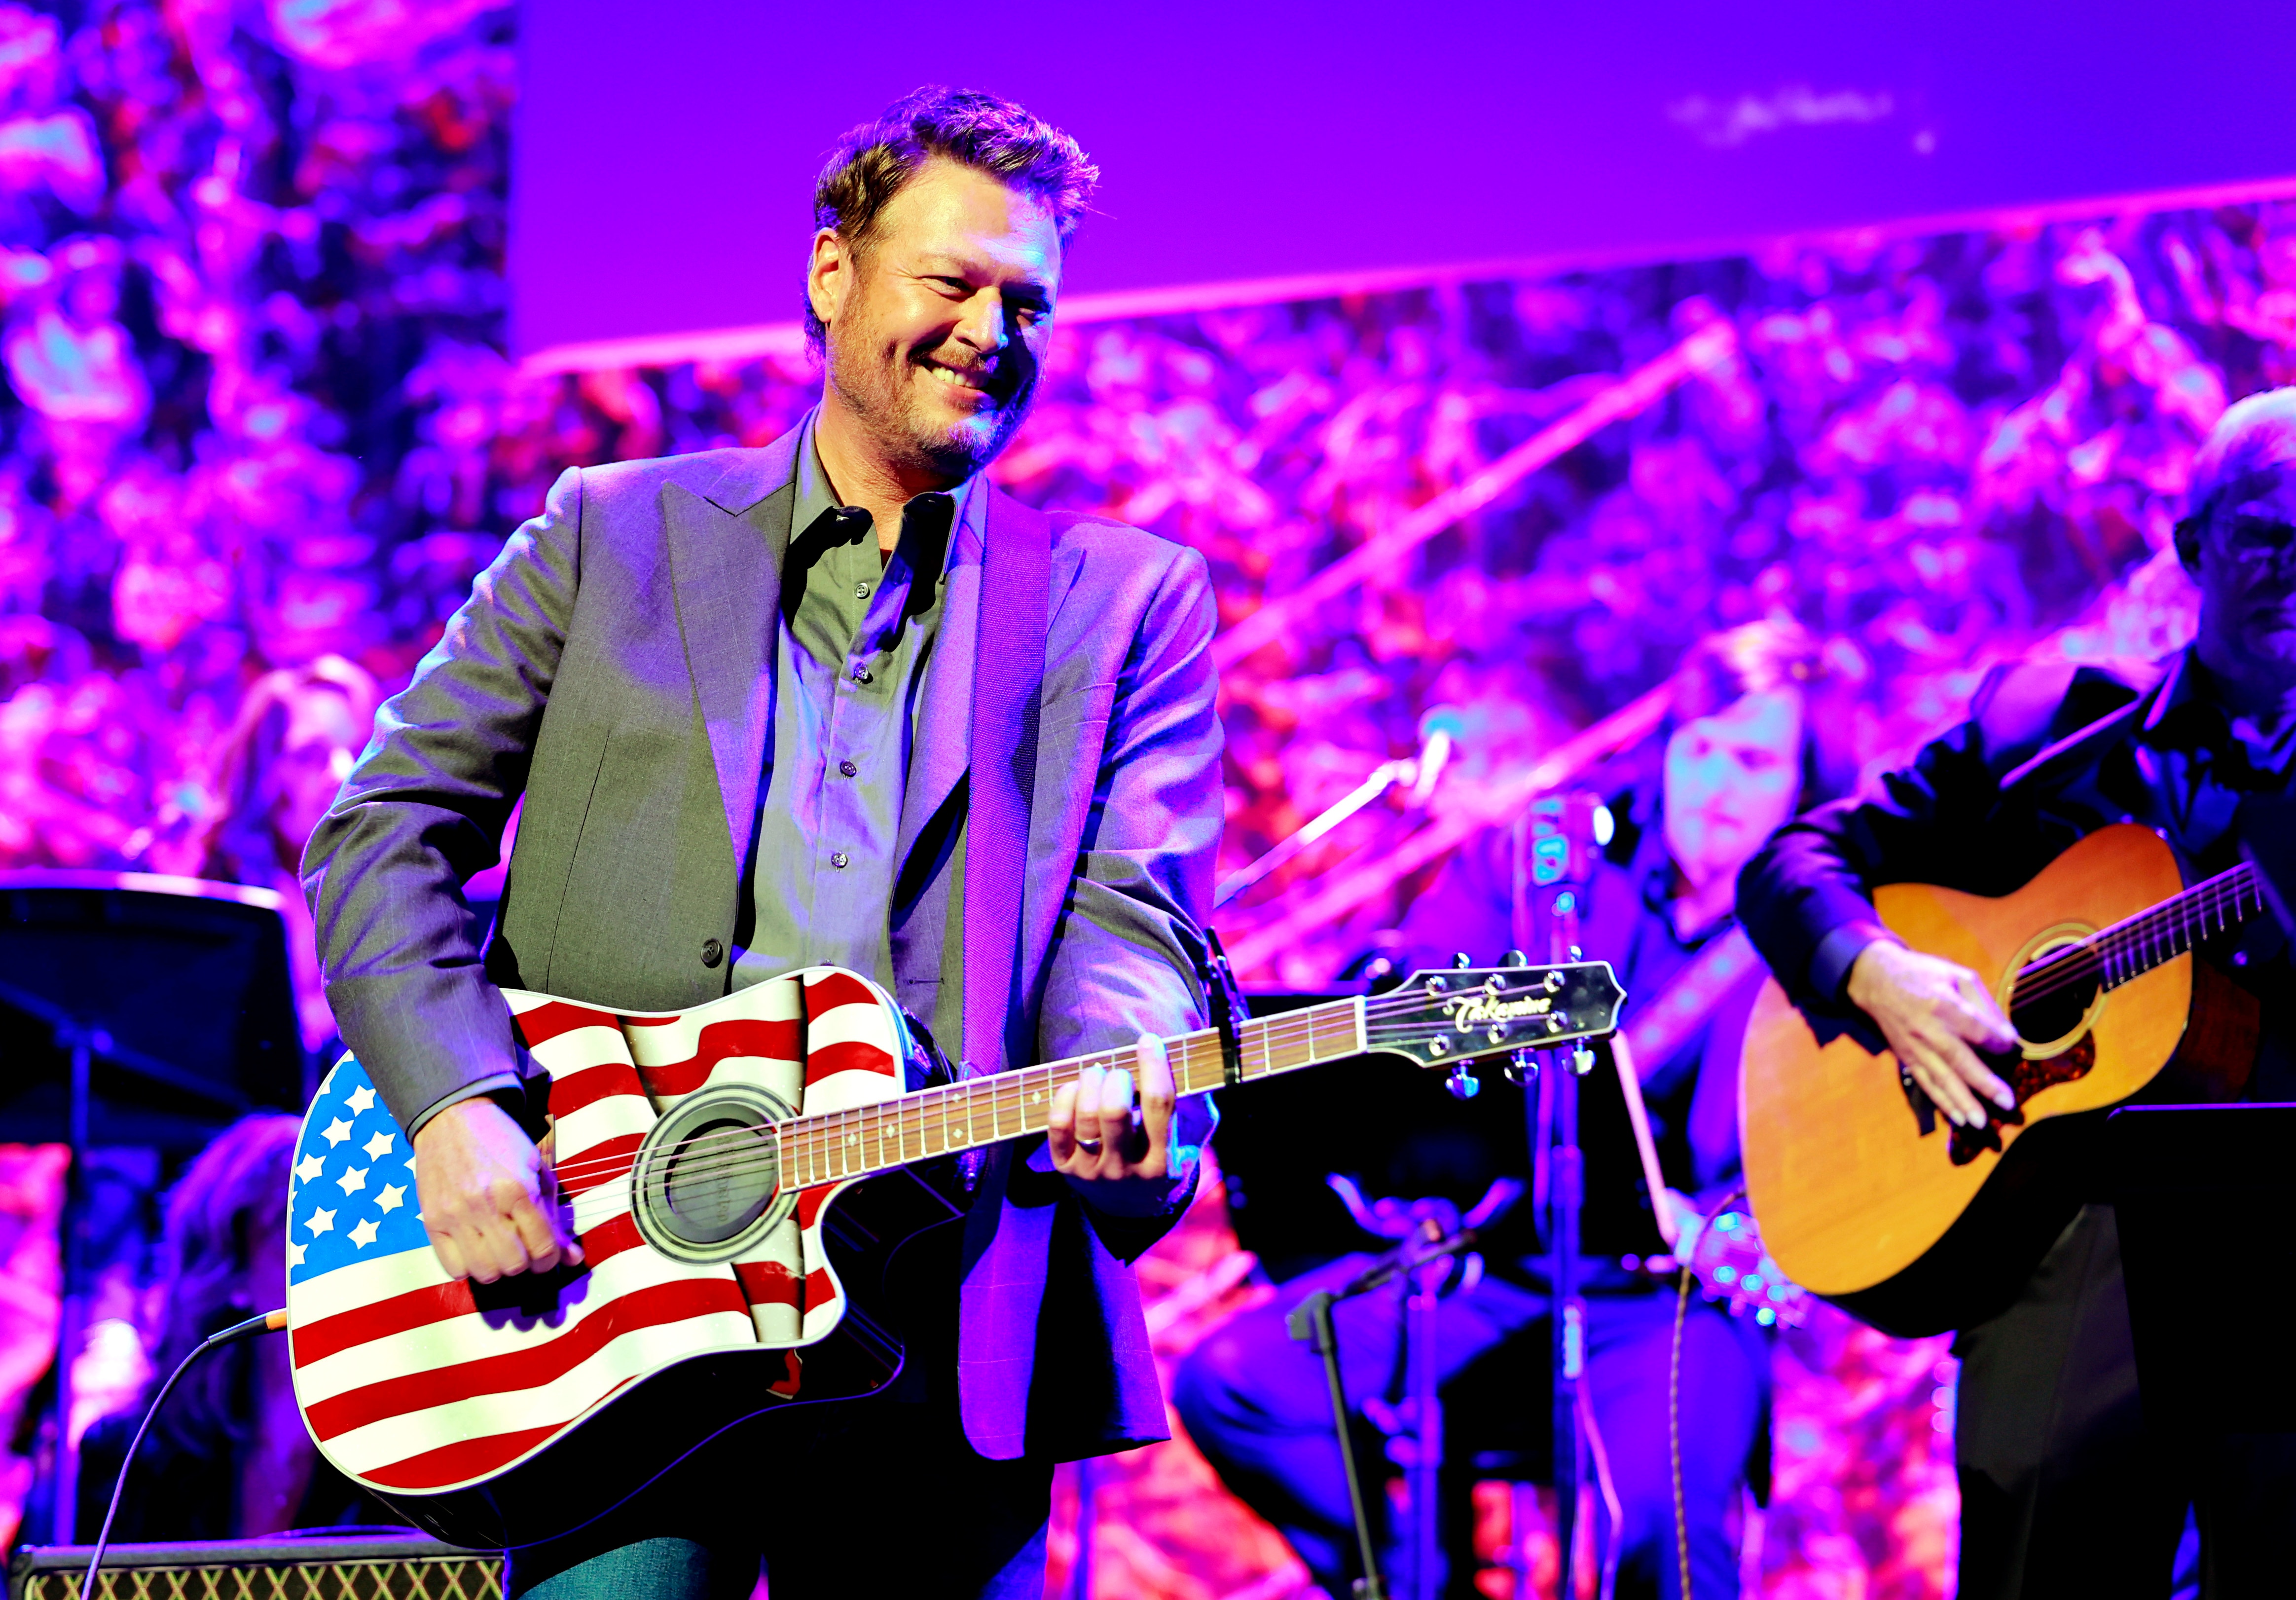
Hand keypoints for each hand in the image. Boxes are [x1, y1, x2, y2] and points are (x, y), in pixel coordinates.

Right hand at [413, 1096, 582, 1281]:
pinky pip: (452, 1267)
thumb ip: (554, 1216)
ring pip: (484, 1272)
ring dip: (498, 1268)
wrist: (452, 1119)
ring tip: (500, 1251)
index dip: (550, 1259)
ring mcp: (455, 1215)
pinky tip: (476, 1249)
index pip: (542, 1247)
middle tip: (524, 1250)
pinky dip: (469, 1267)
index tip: (547, 1255)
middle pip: (514, 1265)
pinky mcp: (432, 1221)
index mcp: (518, 1189)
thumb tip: (573, 1258)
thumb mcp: (536, 1170)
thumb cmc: (501, 1143)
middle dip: (525, 1263)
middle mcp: (485, 1205)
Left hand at [1047, 1033, 1185, 1216]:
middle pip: (1115, 1111)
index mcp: (1163, 1163)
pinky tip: (1078, 1088)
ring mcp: (1093, 1171)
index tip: (1149, 1041)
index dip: (1154, 1066)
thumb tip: (1194, 1062)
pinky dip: (1066, 1096)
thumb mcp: (1194, 1138)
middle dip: (1118, 1078)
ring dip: (1091, 1081)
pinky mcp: (1065, 1168)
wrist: (1133, 1207)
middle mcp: (1126, 1171)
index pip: (1159, 1105)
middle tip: (1121, 1072)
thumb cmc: (1168, 1158)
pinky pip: (1058, 1124)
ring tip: (1098, 1073)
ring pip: (1085, 1115)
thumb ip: (1199, 1105)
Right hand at [1845, 940, 2019, 1127]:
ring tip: (1981, 1122)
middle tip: (2007, 1103)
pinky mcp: (1906, 1057)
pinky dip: (1941, 1101)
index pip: (1978, 1030)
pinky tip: (1957, 1117)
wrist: (1875, 979)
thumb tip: (2008, 1034)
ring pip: (1941, 1078)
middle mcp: (1928, 1030)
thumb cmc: (1922, 974)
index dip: (1999, 1042)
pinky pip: (1925, 1082)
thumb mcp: (1957, 975)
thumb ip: (1984, 1003)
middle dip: (1984, 1083)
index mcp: (1943, 1004)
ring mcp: (1915, 1047)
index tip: (2013, 1047)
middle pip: (1960, 1061)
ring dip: (1962, 1101)